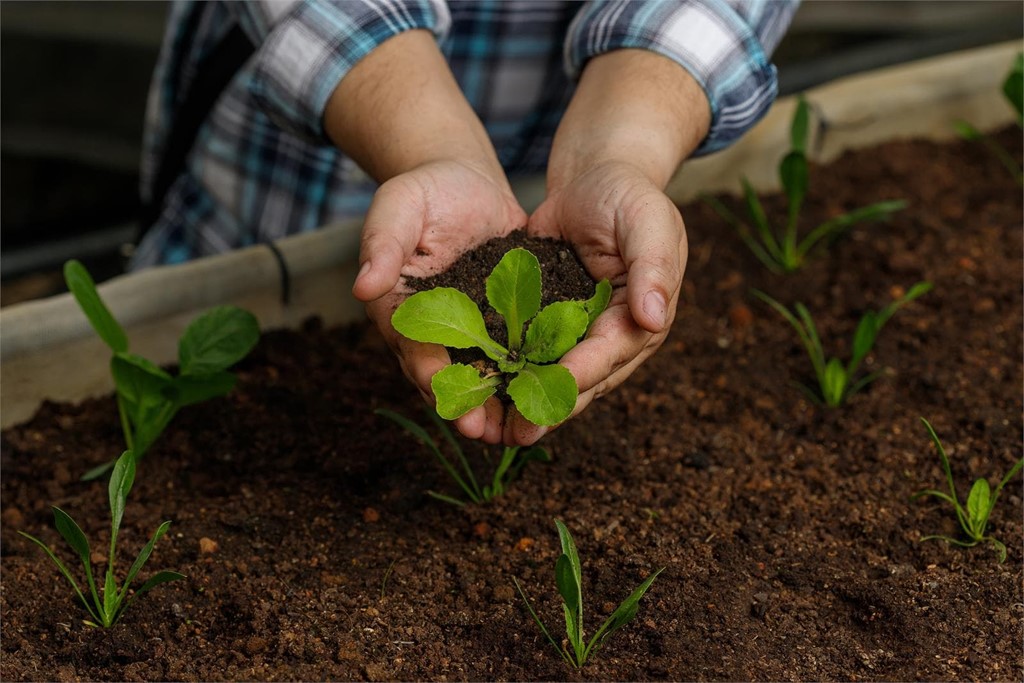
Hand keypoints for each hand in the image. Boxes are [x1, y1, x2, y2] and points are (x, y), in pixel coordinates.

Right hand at [352, 159, 526, 442]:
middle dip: (468, 406)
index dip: (431, 375)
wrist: (465, 182)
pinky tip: (556, 391)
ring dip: (501, 403)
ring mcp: (469, 332)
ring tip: (524, 426)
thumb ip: (383, 246)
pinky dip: (531, 374)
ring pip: (484, 376)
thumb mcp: (399, 208)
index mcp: (401, 311)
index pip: (414, 349)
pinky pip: (516, 354)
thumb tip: (363, 288)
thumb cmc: (424, 192)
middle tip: (489, 433)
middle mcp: (433, 332)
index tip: (449, 399)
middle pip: (449, 377)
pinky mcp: (503, 323)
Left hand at [512, 160, 687, 444]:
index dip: (581, 374)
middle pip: (582, 380)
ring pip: (553, 376)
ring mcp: (580, 334)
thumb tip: (653, 317)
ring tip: (494, 430)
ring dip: (526, 403)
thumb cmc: (629, 194)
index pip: (610, 355)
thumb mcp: (648, 220)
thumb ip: (655, 266)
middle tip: (517, 434)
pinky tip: (479, 389)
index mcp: (645, 319)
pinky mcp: (549, 323)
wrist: (596, 174)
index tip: (549, 391)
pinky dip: (508, 372)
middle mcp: (614, 336)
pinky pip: (528, 353)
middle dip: (549, 407)